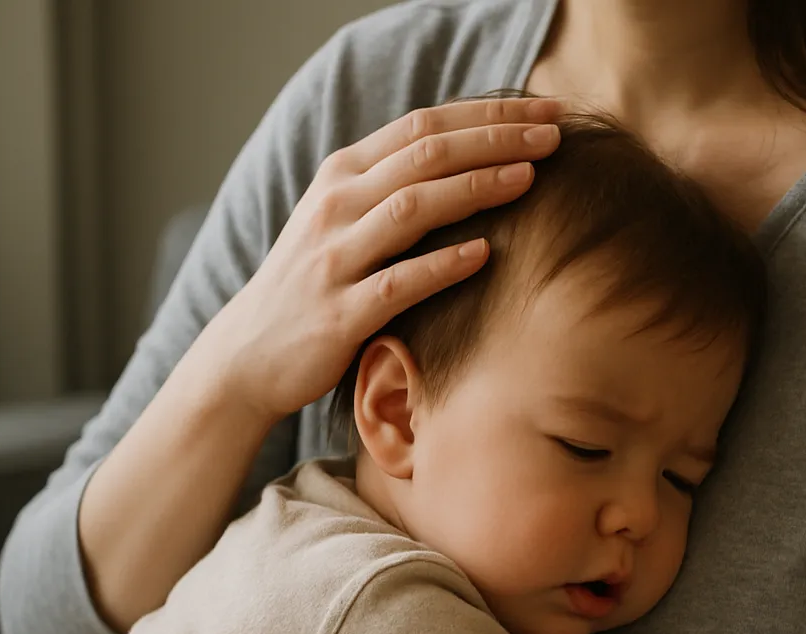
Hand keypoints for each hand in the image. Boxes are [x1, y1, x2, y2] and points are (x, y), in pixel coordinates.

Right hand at [185, 96, 564, 424]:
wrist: (251, 354)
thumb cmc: (316, 283)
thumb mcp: (345, 218)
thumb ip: (394, 184)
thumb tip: (472, 153)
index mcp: (342, 175)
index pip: (423, 125)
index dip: (488, 112)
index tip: (545, 108)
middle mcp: (336, 206)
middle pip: (425, 154)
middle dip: (495, 139)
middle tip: (554, 134)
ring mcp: (335, 258)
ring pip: (411, 207)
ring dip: (475, 188)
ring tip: (529, 177)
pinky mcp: (340, 314)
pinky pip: (398, 284)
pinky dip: (442, 266)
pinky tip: (483, 254)